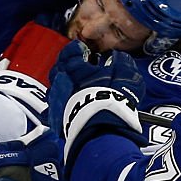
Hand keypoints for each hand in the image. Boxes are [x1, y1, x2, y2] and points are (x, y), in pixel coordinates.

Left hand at [48, 42, 145, 165]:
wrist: (100, 130)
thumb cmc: (112, 101)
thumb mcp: (125, 76)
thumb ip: (121, 62)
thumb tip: (118, 57)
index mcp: (75, 69)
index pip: (70, 53)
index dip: (76, 49)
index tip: (82, 49)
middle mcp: (62, 82)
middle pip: (59, 69)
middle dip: (67, 65)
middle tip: (77, 65)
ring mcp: (57, 100)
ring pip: (56, 86)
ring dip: (64, 83)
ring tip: (75, 85)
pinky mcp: (57, 117)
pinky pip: (56, 105)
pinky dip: (63, 100)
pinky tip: (71, 102)